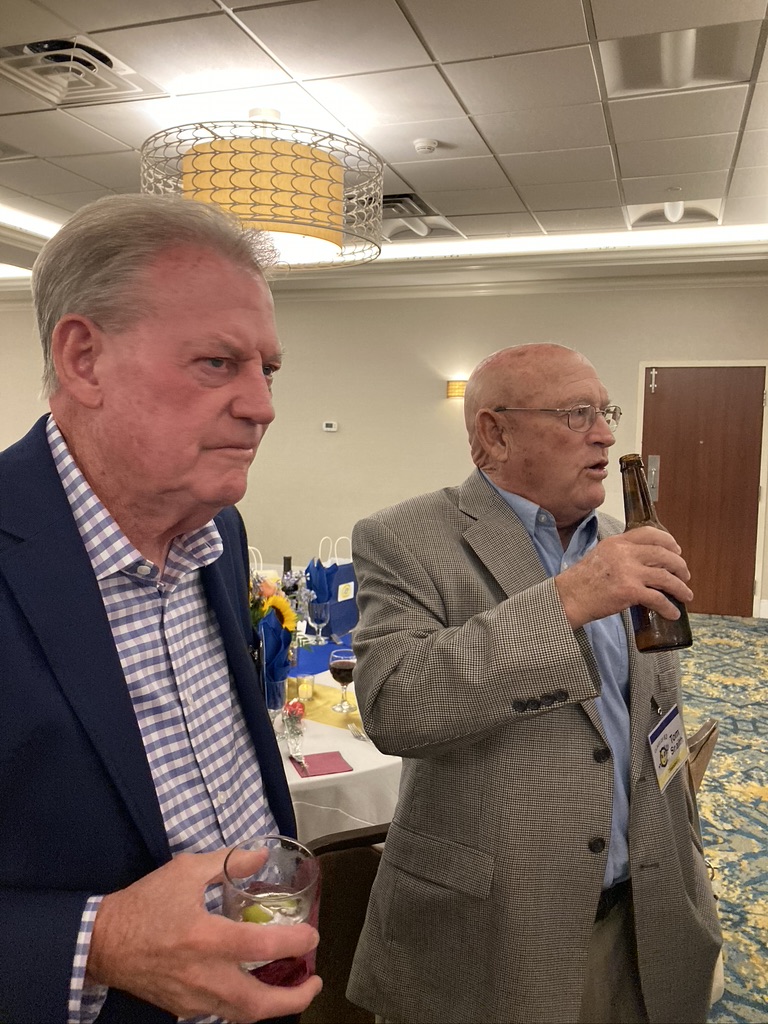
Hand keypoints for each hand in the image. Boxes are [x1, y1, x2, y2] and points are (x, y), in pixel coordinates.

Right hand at [87, 850, 321, 1022]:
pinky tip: (254, 986)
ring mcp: (193, 998)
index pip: (262, 946)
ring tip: (292, 989)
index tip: (311, 935)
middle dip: (295, 998)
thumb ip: (228, 862)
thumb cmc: (144, 903)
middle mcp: (204, 975)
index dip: (294, 942)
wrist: (103, 942)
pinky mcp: (183, 1009)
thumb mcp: (185, 871)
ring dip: (273, 1006)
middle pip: (259, 1003)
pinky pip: (222, 1012)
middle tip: (313, 981)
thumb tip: (260, 856)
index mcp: (206, 938)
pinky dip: (244, 1004)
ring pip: (242, 1015)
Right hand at [555, 526, 692, 629]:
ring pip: (666, 577)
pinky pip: (658, 599)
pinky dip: (669, 607)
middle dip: (680, 566)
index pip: (650, 533)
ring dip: (680, 587)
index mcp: (617, 542)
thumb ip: (620, 554)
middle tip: (684, 575)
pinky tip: (672, 613)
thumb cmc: (582, 581)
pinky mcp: (630, 591)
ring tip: (685, 594)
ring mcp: (628, 572)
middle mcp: (624, 553)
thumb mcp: (600, 555)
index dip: (669, 541)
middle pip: (664, 555)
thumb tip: (643, 562)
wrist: (569, 597)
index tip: (676, 550)